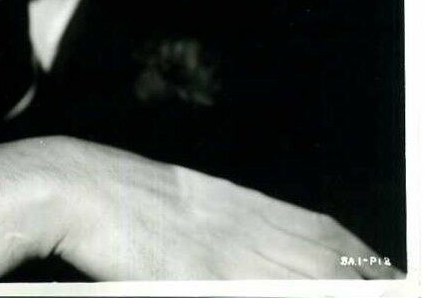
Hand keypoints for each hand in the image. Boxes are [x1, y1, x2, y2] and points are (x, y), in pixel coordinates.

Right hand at [0, 136, 403, 280]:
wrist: (80, 184)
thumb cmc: (125, 191)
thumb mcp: (188, 195)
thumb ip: (229, 213)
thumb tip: (262, 230)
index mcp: (237, 203)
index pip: (318, 231)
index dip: (356, 254)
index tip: (380, 267)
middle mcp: (240, 225)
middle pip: (320, 256)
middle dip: (361, 276)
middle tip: (391, 281)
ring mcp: (221, 252)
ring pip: (297, 275)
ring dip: (332, 282)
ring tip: (371, 286)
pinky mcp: (195, 275)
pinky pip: (249, 289)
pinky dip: (282, 289)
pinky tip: (296, 290)